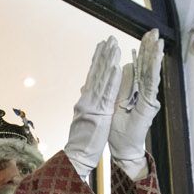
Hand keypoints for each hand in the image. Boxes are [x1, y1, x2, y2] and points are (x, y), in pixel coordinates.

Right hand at [65, 37, 122, 174]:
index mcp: (85, 101)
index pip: (92, 76)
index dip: (97, 60)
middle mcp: (86, 99)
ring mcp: (91, 105)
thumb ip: (85, 104)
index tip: (102, 45)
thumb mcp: (83, 119)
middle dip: (103, 55)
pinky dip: (112, 81)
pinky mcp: (98, 113)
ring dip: (108, 62)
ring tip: (115, 46)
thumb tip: (85, 91)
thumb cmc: (81, 141)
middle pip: (96, 73)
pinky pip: (107, 94)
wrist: (76, 155)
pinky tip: (117, 68)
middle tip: (110, 38)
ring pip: (102, 80)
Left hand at [107, 31, 163, 179]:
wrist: (124, 148)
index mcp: (135, 90)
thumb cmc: (118, 129)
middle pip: (147, 66)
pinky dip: (153, 70)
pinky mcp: (148, 105)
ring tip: (159, 40)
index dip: (143, 51)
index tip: (146, 35)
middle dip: (150, 48)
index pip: (140, 65)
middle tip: (154, 31)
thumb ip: (116, 87)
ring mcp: (147, 98)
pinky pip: (150, 84)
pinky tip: (156, 58)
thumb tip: (117, 70)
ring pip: (151, 72)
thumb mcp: (113, 103)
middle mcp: (143, 92)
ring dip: (155, 56)